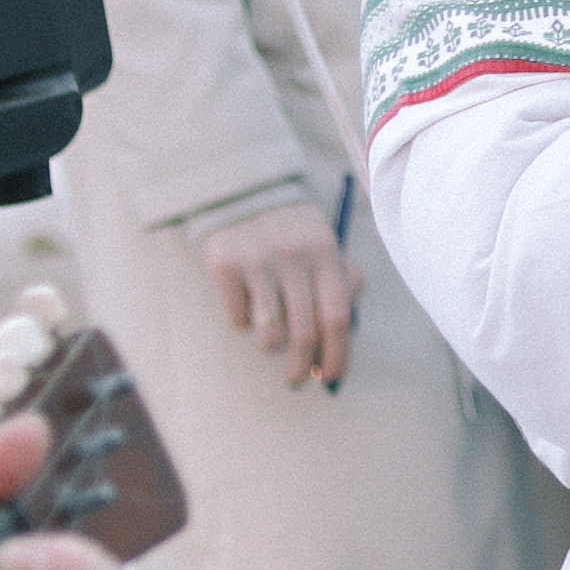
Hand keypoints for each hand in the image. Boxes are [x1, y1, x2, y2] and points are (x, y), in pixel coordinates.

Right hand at [196, 195, 356, 388]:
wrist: (242, 190)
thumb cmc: (292, 229)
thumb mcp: (324, 242)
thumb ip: (342, 279)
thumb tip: (344, 336)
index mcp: (325, 252)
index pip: (337, 316)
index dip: (337, 353)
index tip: (331, 376)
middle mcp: (294, 257)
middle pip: (304, 333)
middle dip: (302, 365)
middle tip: (298, 379)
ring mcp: (258, 261)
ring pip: (269, 334)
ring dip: (271, 345)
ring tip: (270, 335)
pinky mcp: (225, 266)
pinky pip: (239, 320)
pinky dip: (244, 322)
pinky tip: (246, 301)